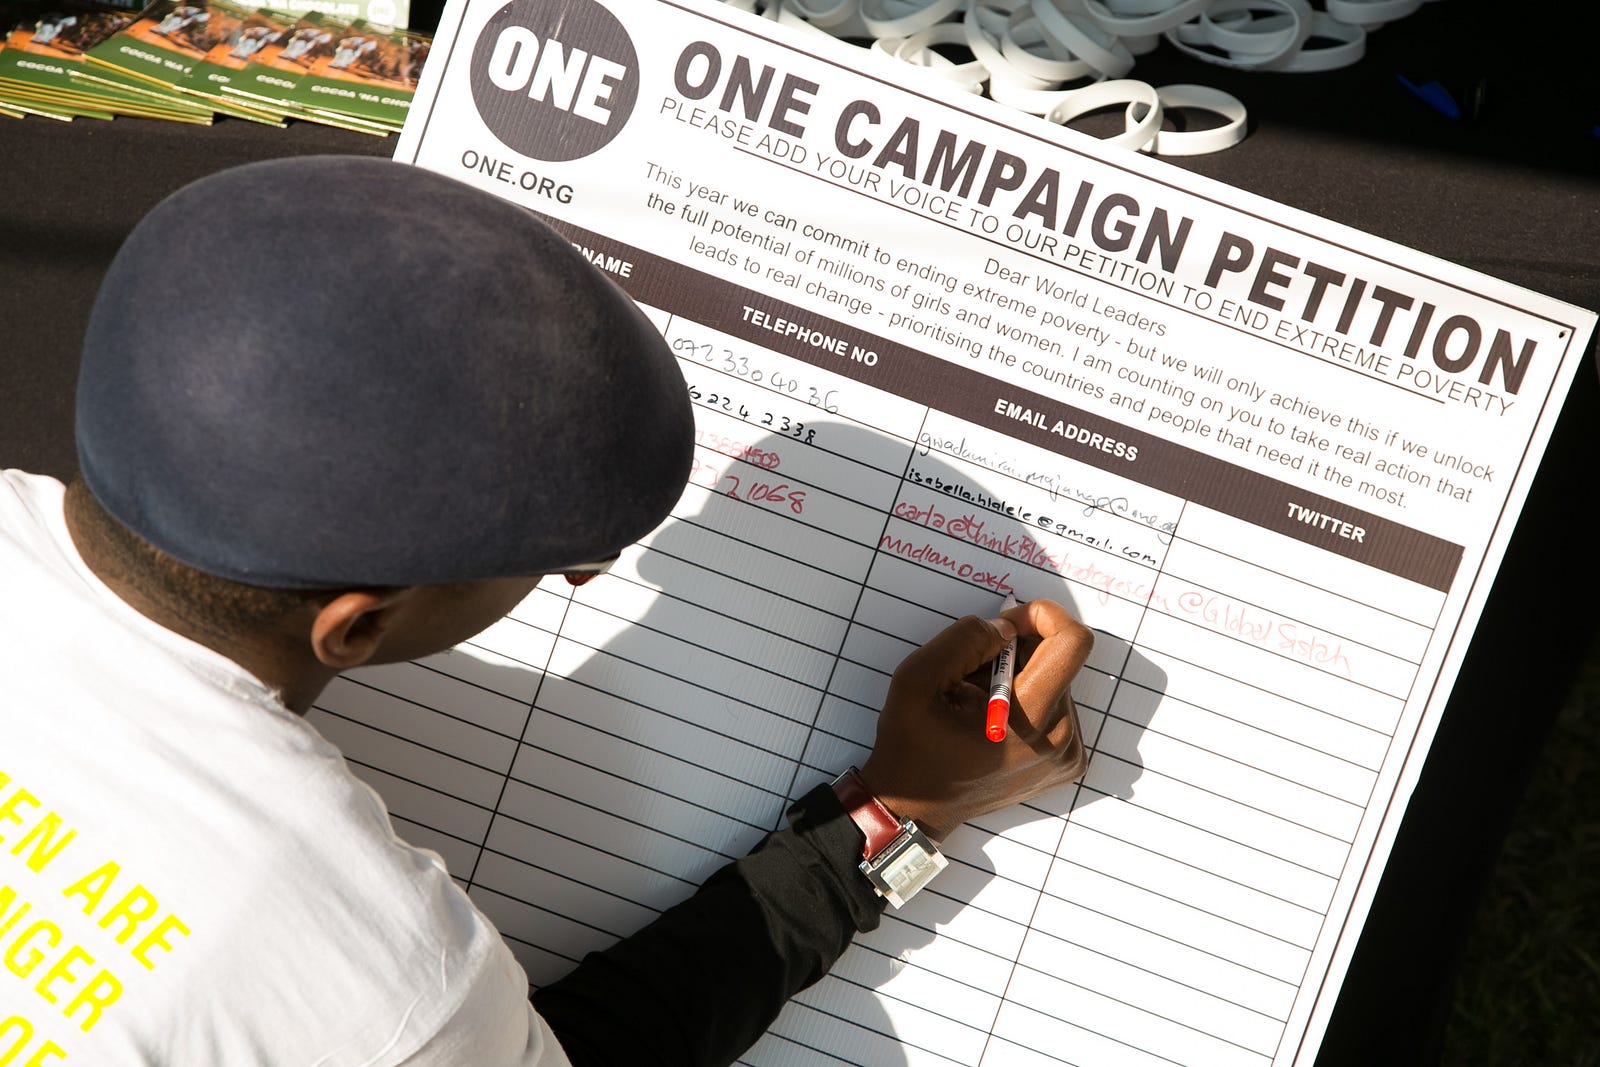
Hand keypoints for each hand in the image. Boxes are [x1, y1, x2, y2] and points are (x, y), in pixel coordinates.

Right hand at [859, 598, 1092, 840]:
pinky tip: (994, 722)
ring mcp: (1067, 753)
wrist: (916, 807)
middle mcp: (1059, 737)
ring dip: (1019, 678)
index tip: (1009, 623)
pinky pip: (1056, 706)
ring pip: (1056, 681)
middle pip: (1058, 660)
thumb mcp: (917, 678)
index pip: (1073, 642)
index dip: (1043, 616)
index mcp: (1030, 719)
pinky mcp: (1066, 761)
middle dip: (1017, 652)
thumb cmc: (913, 746)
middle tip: (974, 675)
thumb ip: (964, 638)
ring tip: (979, 705)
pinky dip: (1027, 701)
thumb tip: (1006, 628)